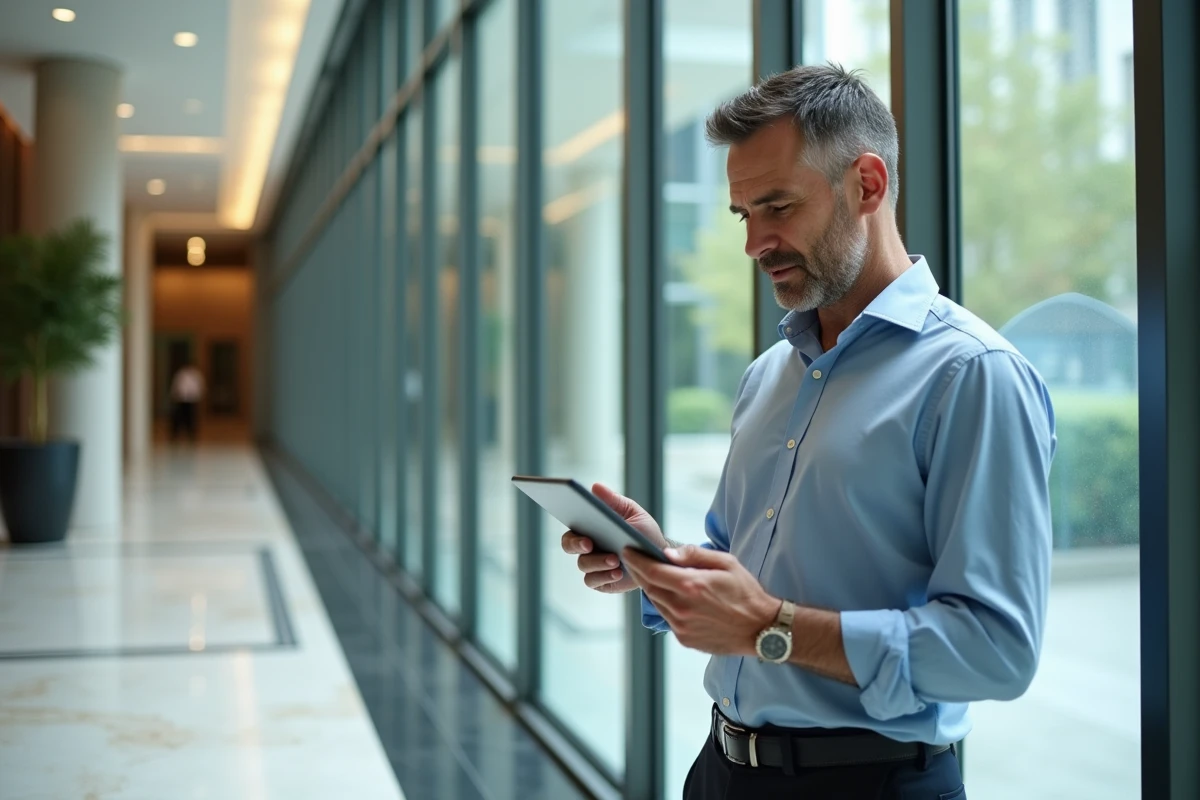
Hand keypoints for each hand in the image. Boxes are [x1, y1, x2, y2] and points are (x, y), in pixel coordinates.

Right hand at [560, 483, 667, 593]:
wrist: (659, 559)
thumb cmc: (644, 534)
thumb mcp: (633, 514)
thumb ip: (615, 501)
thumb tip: (595, 487)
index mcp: (591, 527)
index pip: (572, 523)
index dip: (569, 519)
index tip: (577, 517)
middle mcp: (587, 547)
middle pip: (569, 544)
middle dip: (577, 544)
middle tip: (590, 543)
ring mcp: (593, 566)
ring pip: (583, 564)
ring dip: (598, 561)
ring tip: (615, 559)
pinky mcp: (601, 582)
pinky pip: (594, 581)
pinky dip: (605, 576)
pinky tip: (618, 572)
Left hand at [623, 544, 778, 655]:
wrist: (762, 630)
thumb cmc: (746, 593)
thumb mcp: (726, 563)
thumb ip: (694, 555)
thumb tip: (668, 553)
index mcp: (691, 586)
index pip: (651, 571)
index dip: (636, 560)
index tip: (627, 550)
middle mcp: (682, 608)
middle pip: (649, 587)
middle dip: (639, 571)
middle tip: (634, 560)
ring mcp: (681, 626)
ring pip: (656, 602)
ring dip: (652, 588)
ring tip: (652, 575)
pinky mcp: (685, 639)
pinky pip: (667, 618)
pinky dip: (665, 604)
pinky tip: (672, 596)